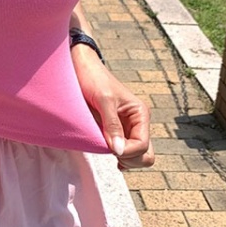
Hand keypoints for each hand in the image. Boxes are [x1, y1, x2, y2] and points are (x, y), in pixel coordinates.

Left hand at [71, 45, 154, 170]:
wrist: (81, 68)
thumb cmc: (93, 79)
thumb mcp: (104, 100)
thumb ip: (112, 125)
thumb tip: (119, 151)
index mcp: (140, 114)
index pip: (143, 146)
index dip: (128, 152)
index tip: (110, 148)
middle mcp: (137, 123)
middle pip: (145, 155)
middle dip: (129, 158)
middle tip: (109, 149)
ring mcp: (127, 128)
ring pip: (136, 156)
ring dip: (123, 158)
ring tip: (105, 148)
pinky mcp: (115, 131)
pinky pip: (123, 151)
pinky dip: (117, 156)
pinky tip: (106, 150)